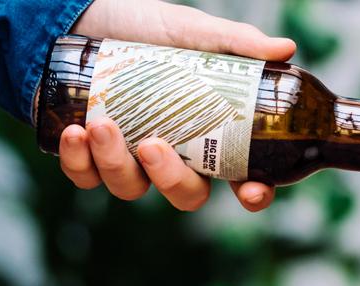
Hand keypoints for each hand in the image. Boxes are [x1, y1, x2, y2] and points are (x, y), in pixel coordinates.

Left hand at [58, 0, 295, 211]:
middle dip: (171, 179)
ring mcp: (130, 161)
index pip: (241, 178)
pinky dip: (79, 162)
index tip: (249, 192)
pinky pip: (86, 178)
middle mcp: (173, 156)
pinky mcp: (88, 157)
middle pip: (186, 194)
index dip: (252, 194)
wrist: (85, 16)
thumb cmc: (146, 28)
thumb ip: (236, 43)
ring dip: (115, 163)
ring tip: (101, 125)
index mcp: (208, 136)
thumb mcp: (192, 32)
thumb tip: (285, 50)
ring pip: (131, 189)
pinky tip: (75, 133)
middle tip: (154, 145)